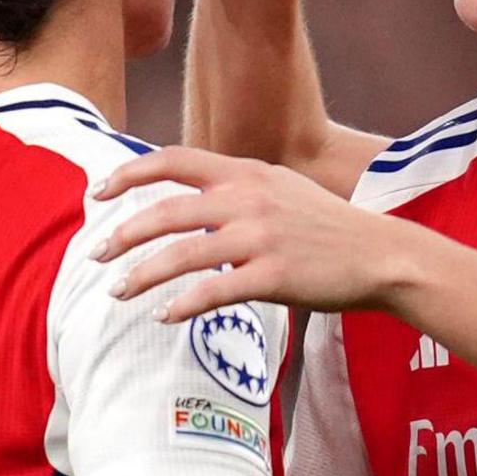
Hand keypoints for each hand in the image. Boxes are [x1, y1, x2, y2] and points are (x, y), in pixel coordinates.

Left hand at [90, 144, 416, 315]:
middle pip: (166, 210)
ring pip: (182, 254)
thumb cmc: (329, 228)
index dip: (129, 173)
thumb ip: (238, 189)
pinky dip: (184, 304)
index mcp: (246, 172)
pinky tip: (165, 315)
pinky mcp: (274, 275)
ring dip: (142, 274)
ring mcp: (261, 237)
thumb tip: (191, 201)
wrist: (381, 254)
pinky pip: (215, 291)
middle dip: (122, 234)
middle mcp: (248, 199)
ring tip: (118, 291)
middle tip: (95, 254)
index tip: (99, 192)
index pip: (174, 159)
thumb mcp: (282, 190)